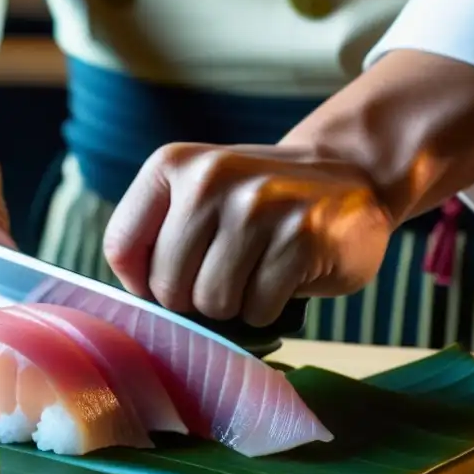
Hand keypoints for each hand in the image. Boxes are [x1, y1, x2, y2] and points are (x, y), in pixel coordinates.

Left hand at [103, 143, 392, 326]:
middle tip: (227, 276)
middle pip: (167, 285)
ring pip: (213, 301)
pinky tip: (286, 276)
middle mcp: (210, 179)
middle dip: (195, 299)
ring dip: (235, 305)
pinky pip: (259, 309)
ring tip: (257, 272)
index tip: (170, 282)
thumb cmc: (260, 202)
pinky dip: (269, 308)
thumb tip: (141, 306)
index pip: (121, 246)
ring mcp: (258, 207)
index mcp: (172, 164)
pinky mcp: (300, 238)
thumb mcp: (199, 195)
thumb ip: (160, 236)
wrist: (352, 175)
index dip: (142, 284)